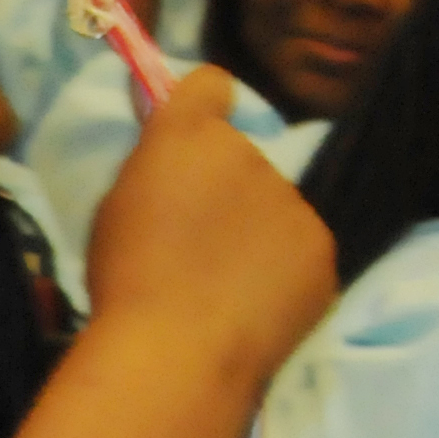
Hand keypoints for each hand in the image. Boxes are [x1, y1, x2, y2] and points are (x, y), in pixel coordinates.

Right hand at [81, 67, 333, 385]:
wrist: (176, 354)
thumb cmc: (124, 282)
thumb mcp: (115, 209)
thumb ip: (150, 172)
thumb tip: (169, 156)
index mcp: (184, 137)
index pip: (209, 84)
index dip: (202, 104)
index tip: (194, 134)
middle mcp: (248, 154)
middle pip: (242, 159)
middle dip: (225, 190)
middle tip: (197, 247)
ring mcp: (292, 201)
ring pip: (274, 208)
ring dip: (256, 234)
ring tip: (223, 291)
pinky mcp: (323, 249)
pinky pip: (300, 252)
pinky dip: (282, 274)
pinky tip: (253, 309)